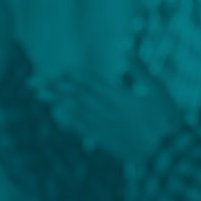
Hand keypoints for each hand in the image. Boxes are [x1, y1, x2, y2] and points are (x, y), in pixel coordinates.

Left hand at [41, 70, 184, 162]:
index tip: (54, 69)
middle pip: (76, 96)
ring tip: (39, 95)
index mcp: (119, 97)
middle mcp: (107, 111)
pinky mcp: (106, 140)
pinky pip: (82, 128)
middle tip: (33, 82)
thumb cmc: (166, 118)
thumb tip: (124, 46)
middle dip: (54, 87)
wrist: (167, 154)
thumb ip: (138, 68)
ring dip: (56, 101)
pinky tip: (58, 116)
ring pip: (75, 111)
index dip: (71, 76)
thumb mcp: (157, 88)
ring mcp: (105, 127)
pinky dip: (69, 121)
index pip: (90, 83)